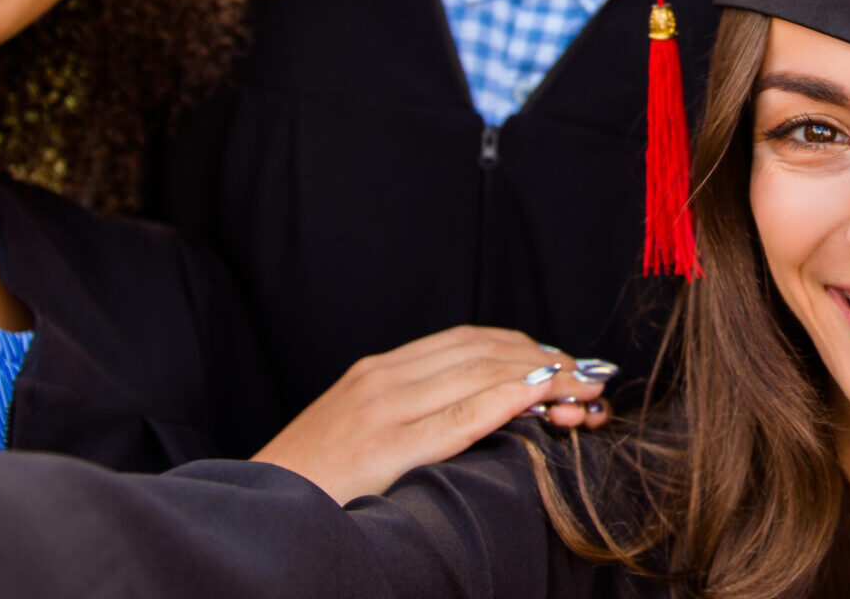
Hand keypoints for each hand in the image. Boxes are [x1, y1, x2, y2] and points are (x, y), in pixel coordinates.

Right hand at [252, 325, 618, 502]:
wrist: (254, 507)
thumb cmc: (311, 486)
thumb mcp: (359, 435)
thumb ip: (409, 414)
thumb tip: (478, 412)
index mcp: (379, 372)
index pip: (470, 342)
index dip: (527, 349)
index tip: (568, 365)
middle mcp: (384, 378)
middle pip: (485, 351)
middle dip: (548, 362)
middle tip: (594, 380)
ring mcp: (384, 408)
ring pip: (482, 374)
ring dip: (546, 380)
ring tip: (587, 395)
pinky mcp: (387, 445)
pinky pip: (461, 414)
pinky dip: (508, 398)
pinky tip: (543, 398)